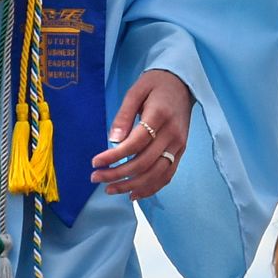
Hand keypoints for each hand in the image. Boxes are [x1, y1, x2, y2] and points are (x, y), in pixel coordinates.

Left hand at [93, 70, 192, 198]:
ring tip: (110, 189)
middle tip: (96, 178)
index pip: (135, 143)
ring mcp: (179, 145)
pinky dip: (151, 188)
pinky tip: (133, 194)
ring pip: (156, 174)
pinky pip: (167, 175)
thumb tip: (112, 141)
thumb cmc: (155, 85)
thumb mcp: (136, 91)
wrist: (182, 84)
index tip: (95, 162)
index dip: (114, 156)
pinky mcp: (181, 151)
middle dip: (118, 174)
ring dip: (132, 185)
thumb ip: (124, 115)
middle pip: (144, 162)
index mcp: (160, 116)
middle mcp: (172, 134)